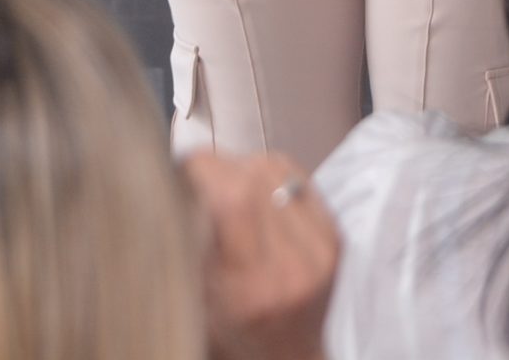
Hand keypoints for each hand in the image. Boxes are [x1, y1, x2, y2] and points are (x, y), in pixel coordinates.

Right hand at [185, 151, 338, 359]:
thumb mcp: (196, 299)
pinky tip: (255, 193)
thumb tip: (173, 183)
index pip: (234, 197)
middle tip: (197, 180)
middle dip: (219, 168)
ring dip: (244, 168)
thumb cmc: (233, 334)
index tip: (180, 172)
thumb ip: (189, 244)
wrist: (286, 356)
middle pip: (255, 177)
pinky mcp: (335, 235)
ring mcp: (321, 249)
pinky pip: (299, 178)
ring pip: (277, 170)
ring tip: (226, 189)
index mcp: (255, 287)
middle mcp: (295, 266)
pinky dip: (271, 176)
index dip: (202, 171)